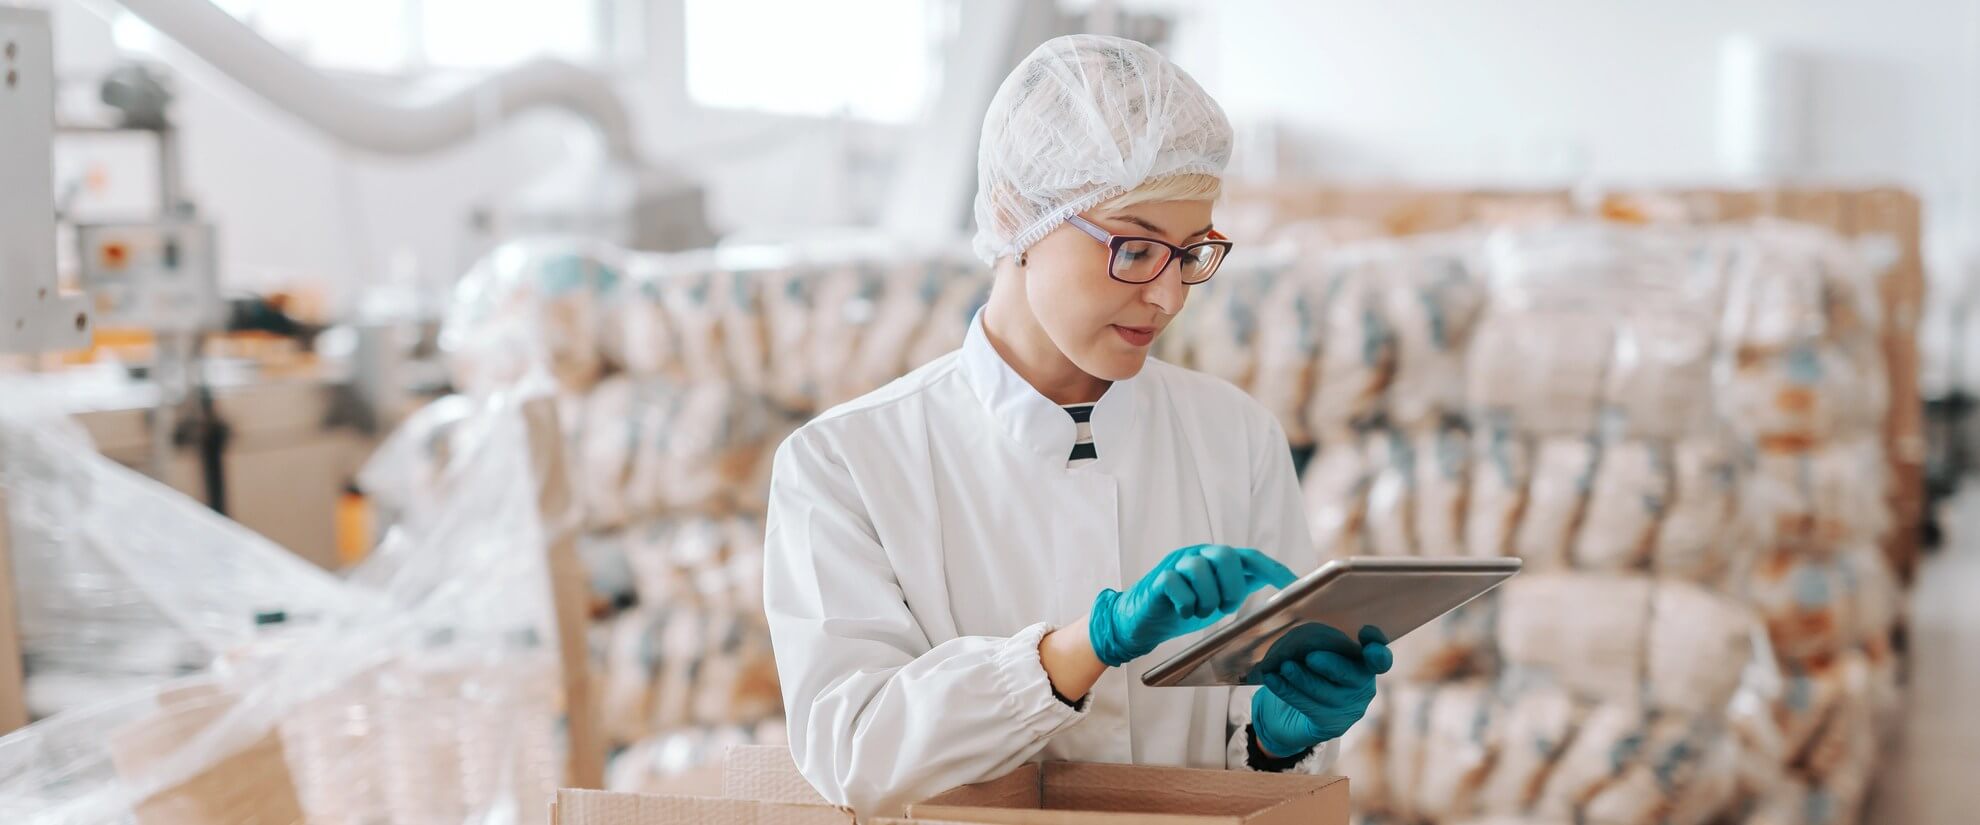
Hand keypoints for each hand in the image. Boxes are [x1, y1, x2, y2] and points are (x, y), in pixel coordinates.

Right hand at [1089, 545, 1295, 666]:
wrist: (1140, 622)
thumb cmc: (1182, 609)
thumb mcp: (1218, 601)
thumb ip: (1240, 589)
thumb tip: (1275, 594)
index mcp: (1216, 560)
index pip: (1250, 557)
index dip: (1274, 569)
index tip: (1294, 586)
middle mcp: (1198, 555)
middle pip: (1225, 555)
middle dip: (1232, 586)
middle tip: (1225, 607)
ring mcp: (1177, 564)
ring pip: (1200, 568)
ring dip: (1207, 599)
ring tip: (1200, 612)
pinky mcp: (1159, 579)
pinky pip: (1177, 583)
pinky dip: (1186, 603)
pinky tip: (1183, 612)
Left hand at [1251, 627, 1392, 756]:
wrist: (1292, 715)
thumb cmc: (1310, 673)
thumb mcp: (1317, 653)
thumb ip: (1317, 644)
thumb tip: (1299, 642)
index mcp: (1364, 664)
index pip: (1380, 657)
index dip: (1376, 646)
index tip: (1366, 632)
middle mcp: (1362, 687)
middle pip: (1353, 674)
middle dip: (1332, 665)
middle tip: (1311, 657)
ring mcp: (1349, 708)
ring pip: (1325, 692)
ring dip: (1302, 678)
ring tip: (1284, 667)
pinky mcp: (1330, 725)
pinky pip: (1307, 706)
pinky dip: (1287, 691)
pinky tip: (1272, 680)